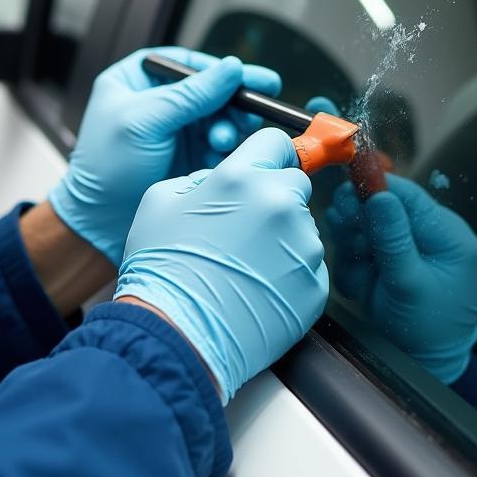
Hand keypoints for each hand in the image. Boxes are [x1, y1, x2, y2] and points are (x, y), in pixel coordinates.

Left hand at [49, 47, 280, 264]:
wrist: (100, 225)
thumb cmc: (105, 169)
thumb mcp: (144, 122)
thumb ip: (190, 95)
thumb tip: (231, 68)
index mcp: (137, 79)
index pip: (187, 63)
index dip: (219, 69)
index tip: (246, 77)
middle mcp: (158, 101)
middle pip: (209, 90)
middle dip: (229, 103)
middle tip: (246, 115)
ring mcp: (175, 129)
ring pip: (218, 117)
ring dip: (228, 127)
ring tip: (223, 140)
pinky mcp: (188, 156)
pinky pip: (219, 145)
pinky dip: (225, 150)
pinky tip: (220, 157)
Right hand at [114, 128, 328, 403]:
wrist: (177, 335)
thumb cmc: (161, 270)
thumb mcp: (161, 200)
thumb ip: (200, 178)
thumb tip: (221, 179)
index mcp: (240, 177)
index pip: (275, 141)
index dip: (268, 155)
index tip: (265, 168)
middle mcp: (278, 203)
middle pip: (295, 183)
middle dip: (275, 197)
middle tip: (244, 228)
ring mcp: (302, 246)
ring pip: (302, 227)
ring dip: (282, 239)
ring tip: (244, 267)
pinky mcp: (315, 285)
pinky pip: (308, 267)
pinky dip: (289, 275)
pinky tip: (257, 290)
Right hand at [325, 174, 476, 383]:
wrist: (425, 366)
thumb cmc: (427, 329)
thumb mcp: (409, 284)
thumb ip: (393, 239)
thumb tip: (380, 194)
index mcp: (447, 235)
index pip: (407, 194)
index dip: (374, 189)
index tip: (345, 198)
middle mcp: (427, 233)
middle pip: (382, 204)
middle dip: (358, 222)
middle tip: (346, 237)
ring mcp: (406, 245)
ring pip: (365, 224)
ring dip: (352, 244)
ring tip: (357, 272)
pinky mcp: (388, 258)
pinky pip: (360, 245)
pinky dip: (351, 262)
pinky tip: (358, 284)